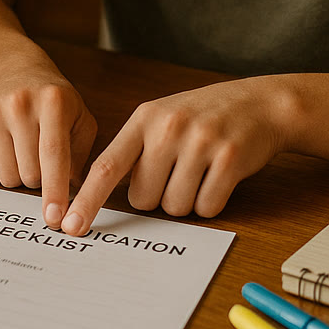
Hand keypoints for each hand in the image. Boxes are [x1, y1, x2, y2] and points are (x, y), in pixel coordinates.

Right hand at [0, 56, 97, 229]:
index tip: (56, 218)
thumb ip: (83, 155)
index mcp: (53, 101)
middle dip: (40, 180)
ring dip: (18, 176)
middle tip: (43, 160)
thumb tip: (77, 196)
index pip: (54, 155)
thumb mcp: (79, 117)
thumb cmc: (53, 100)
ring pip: (6, 176)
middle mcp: (20, 104)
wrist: (12, 69)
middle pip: (29, 173)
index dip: (55, 190)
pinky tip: (5, 149)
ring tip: (24, 152)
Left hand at [59, 78, 290, 234]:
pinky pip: (207, 207)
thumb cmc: (204, 117)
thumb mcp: (162, 118)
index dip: (86, 201)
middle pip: (143, 198)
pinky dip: (211, 202)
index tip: (68, 225)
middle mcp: (168, 128)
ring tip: (200, 170)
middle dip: (158, 196)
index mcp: (144, 118)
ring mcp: (199, 142)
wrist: (260, 103)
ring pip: (175, 207)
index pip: (106, 167)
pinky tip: (219, 177)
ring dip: (187, 200)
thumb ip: (134, 150)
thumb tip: (99, 193)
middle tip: (178, 171)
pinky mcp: (229, 159)